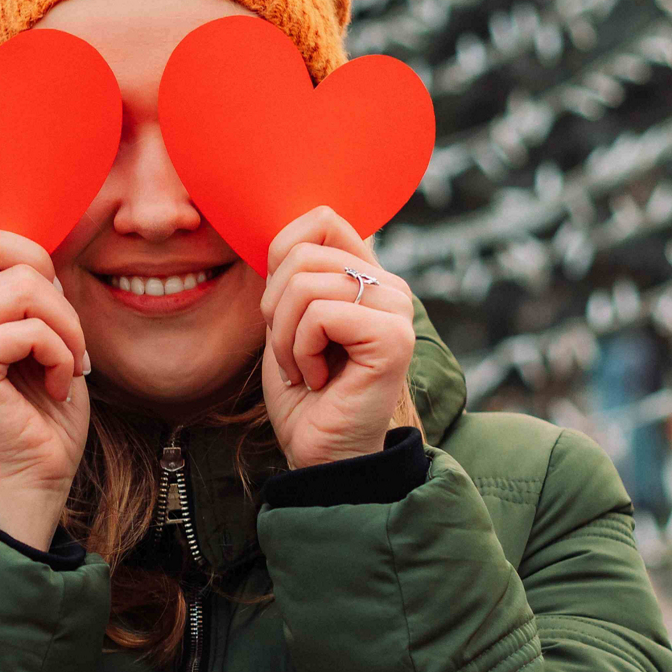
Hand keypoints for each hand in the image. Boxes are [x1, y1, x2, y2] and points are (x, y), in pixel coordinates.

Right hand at [0, 228, 88, 550]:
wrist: (38, 478)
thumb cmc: (47, 413)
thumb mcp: (48, 336)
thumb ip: (36, 292)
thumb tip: (41, 250)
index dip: (38, 263)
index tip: (56, 318)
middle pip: (19, 264)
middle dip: (64, 310)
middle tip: (71, 355)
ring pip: (26, 290)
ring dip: (66, 333)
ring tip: (64, 370)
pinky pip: (30, 331)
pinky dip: (60, 358)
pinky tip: (55, 389)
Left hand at [259, 207, 416, 468]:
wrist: (321, 451)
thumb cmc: (304, 389)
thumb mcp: (286, 319)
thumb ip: (292, 275)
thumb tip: (279, 236)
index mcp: (366, 274)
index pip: (321, 220)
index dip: (281, 256)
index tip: (282, 310)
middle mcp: (389, 285)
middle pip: (301, 255)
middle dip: (274, 309)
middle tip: (292, 352)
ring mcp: (397, 309)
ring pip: (304, 286)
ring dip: (284, 337)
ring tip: (305, 368)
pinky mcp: (393, 338)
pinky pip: (320, 316)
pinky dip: (301, 352)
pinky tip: (319, 378)